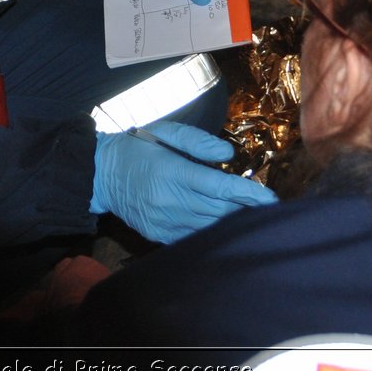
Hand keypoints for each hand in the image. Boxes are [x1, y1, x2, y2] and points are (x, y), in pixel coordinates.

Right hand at [90, 122, 276, 243]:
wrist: (100, 175)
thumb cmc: (136, 148)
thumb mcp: (163, 132)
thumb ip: (196, 141)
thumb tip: (228, 154)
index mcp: (172, 171)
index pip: (219, 186)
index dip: (248, 193)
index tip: (271, 199)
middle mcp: (170, 200)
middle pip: (219, 211)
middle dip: (246, 211)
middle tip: (269, 210)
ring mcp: (164, 221)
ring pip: (209, 228)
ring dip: (232, 224)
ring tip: (252, 220)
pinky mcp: (159, 235)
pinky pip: (193, 238)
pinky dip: (211, 233)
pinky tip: (223, 228)